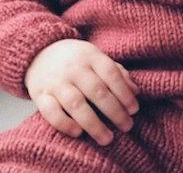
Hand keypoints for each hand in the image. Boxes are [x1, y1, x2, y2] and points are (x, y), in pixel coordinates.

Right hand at [25, 39, 139, 145]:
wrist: (40, 52)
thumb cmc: (78, 59)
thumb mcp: (97, 58)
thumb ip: (117, 72)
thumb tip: (136, 92)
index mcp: (91, 56)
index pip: (111, 74)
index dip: (124, 93)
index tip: (134, 110)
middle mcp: (74, 68)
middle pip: (96, 91)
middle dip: (114, 111)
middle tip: (127, 126)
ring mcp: (56, 81)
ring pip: (75, 104)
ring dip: (93, 123)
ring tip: (107, 138)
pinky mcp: (39, 94)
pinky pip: (51, 112)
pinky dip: (65, 124)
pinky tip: (79, 133)